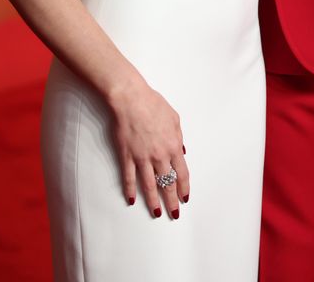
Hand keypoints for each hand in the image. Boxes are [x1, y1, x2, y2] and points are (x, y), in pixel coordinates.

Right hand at [109, 76, 188, 217]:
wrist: (131, 99)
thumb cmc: (153, 104)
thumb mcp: (175, 118)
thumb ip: (179, 137)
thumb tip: (182, 151)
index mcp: (173, 146)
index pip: (182, 173)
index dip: (184, 188)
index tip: (185, 198)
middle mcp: (159, 156)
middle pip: (168, 183)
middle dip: (172, 200)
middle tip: (175, 214)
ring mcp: (142, 158)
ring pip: (150, 185)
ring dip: (154, 201)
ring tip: (157, 213)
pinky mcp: (127, 156)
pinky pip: (129, 177)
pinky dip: (130, 190)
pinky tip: (131, 200)